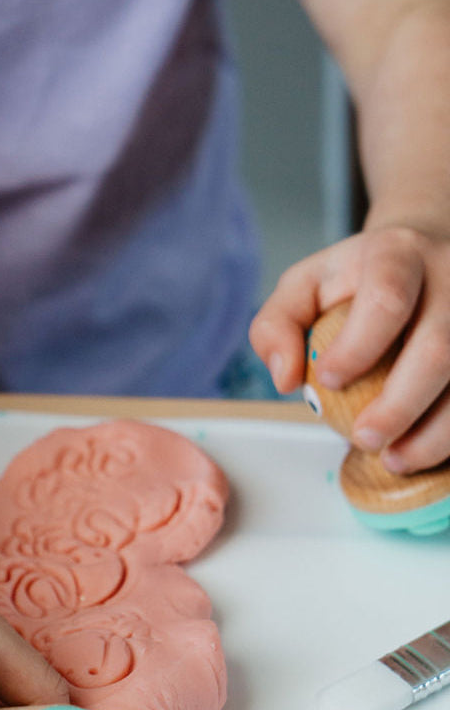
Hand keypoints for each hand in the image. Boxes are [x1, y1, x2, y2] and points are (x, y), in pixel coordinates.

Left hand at [250, 224, 449, 471]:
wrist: (427, 250)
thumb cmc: (357, 279)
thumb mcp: (304, 287)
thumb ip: (276, 326)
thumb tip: (285, 379)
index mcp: (397, 255)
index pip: (386, 299)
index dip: (358, 347)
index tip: (326, 381)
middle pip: (440, 347)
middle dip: (400, 404)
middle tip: (364, 438)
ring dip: (437, 431)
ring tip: (395, 459)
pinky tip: (426, 453)